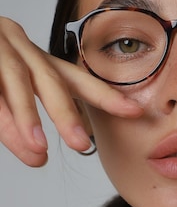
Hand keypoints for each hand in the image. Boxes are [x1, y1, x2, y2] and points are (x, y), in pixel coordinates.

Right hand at [0, 17, 142, 166]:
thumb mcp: (8, 96)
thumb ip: (23, 126)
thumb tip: (40, 158)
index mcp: (40, 62)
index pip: (78, 80)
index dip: (106, 95)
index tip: (133, 112)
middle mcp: (26, 50)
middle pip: (55, 80)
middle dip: (69, 113)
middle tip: (82, 145)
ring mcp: (2, 47)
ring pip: (23, 80)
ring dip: (32, 117)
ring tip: (41, 149)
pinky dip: (7, 112)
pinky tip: (20, 135)